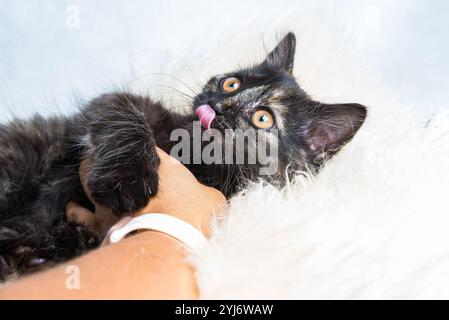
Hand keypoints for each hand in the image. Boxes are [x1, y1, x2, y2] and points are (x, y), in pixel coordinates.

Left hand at [67, 147, 226, 238]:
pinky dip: (75, 209)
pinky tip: (73, 207)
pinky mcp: (99, 222)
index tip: (138, 141)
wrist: (173, 242)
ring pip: (88, 173)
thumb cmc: (195, 217)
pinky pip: (78, 213)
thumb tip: (208, 195)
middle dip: (107, 149)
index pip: (144, 145)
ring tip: (89, 166)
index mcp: (159, 165)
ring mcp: (112, 198)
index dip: (139, 141)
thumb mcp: (212, 200)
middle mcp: (130, 176)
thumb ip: (206, 193)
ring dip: (88, 169)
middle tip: (106, 149)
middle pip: (109, 152)